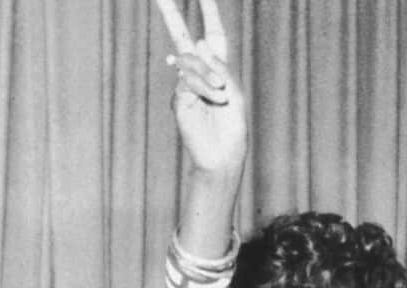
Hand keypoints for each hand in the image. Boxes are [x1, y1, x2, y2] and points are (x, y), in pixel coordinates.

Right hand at [172, 0, 246, 180]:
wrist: (223, 155)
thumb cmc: (232, 126)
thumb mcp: (235, 93)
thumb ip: (220, 67)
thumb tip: (199, 42)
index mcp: (218, 69)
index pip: (213, 34)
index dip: (208, 13)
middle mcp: (199, 73)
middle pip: (183, 37)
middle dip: (171, 14)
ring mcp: (186, 84)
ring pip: (191, 63)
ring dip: (209, 76)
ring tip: (222, 95)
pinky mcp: (179, 98)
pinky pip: (189, 81)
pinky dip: (205, 88)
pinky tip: (216, 99)